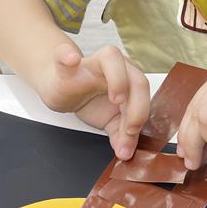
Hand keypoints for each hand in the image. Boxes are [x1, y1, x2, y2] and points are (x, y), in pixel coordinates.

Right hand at [39, 43, 149, 159]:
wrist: (62, 90)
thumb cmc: (90, 100)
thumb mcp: (109, 121)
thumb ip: (120, 136)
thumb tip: (125, 153)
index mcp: (131, 81)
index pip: (144, 96)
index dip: (141, 114)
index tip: (132, 133)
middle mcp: (118, 67)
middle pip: (137, 78)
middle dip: (137, 105)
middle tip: (129, 127)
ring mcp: (93, 62)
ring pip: (111, 57)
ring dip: (118, 79)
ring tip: (116, 98)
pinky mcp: (68, 64)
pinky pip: (65, 54)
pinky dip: (67, 55)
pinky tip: (71, 59)